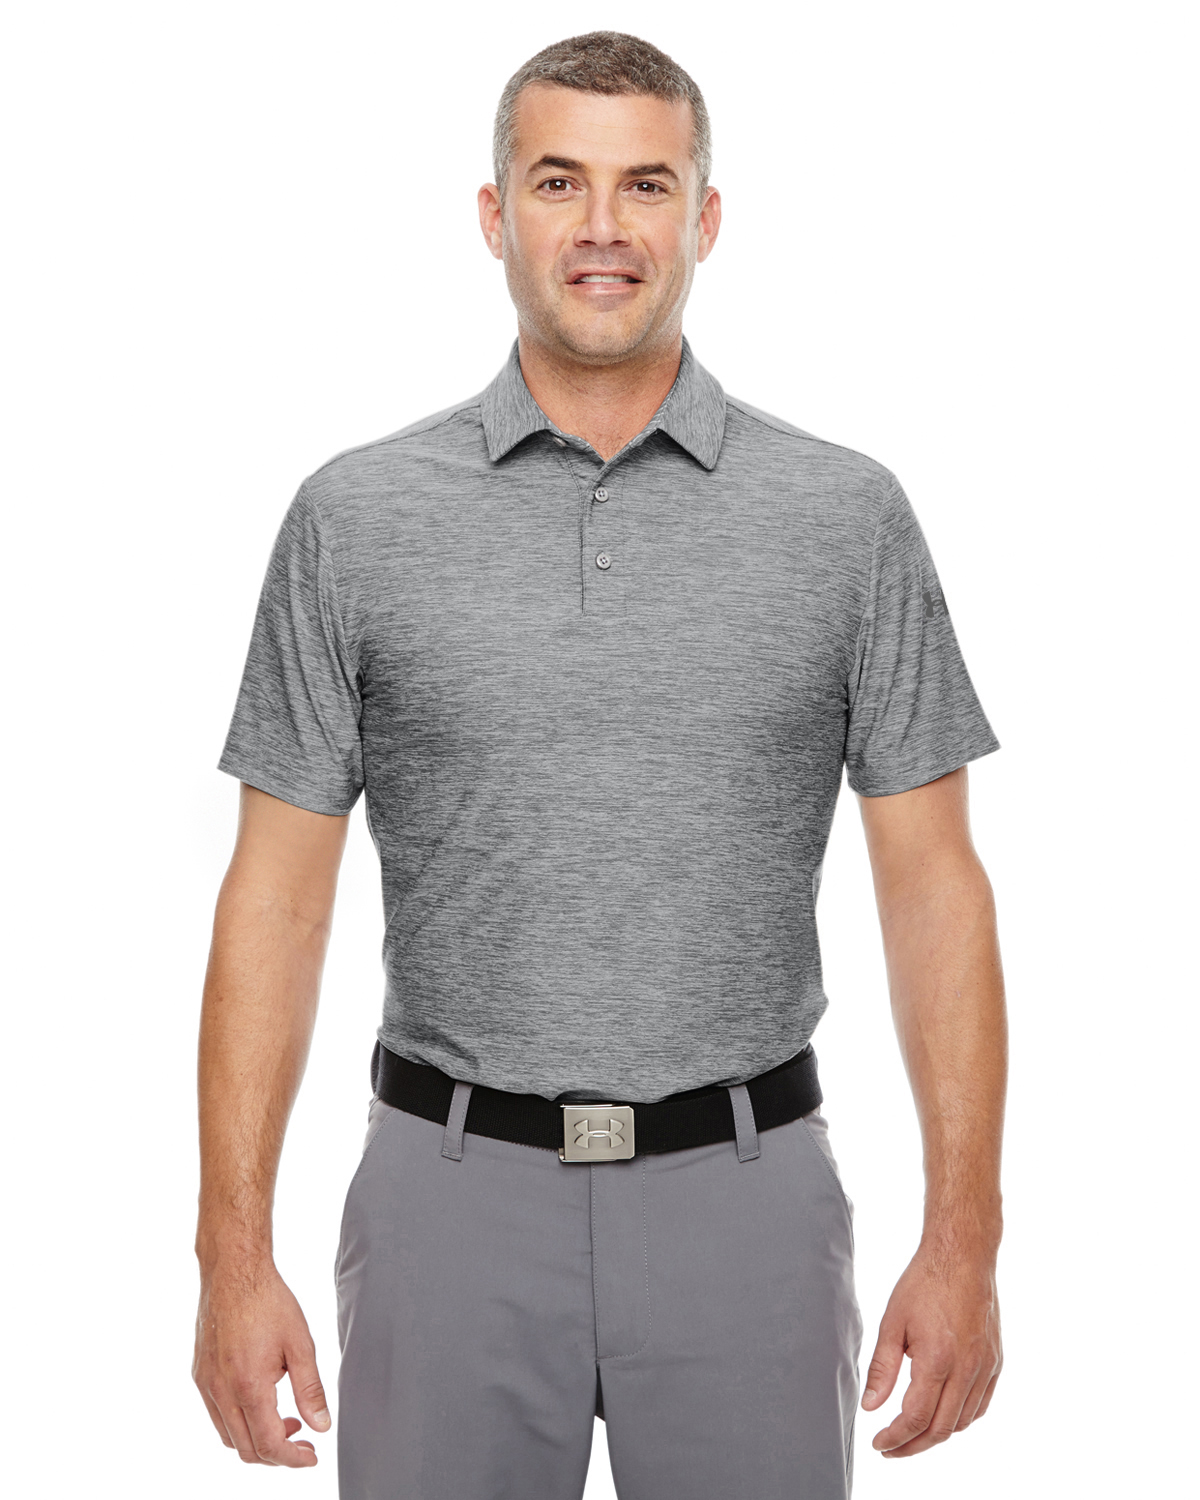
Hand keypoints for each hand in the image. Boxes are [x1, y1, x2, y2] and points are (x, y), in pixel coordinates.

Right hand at [193, 1259, 330, 1466]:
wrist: (233, 1272)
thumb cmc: (268, 1302)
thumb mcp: (300, 1344)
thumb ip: (310, 1390)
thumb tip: (321, 1425)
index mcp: (248, 1387)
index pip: (270, 1445)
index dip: (293, 1458)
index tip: (312, 1455)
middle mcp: (221, 1392)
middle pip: (247, 1449)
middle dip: (278, 1455)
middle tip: (303, 1441)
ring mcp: (206, 1386)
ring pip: (229, 1437)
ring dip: (258, 1441)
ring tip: (286, 1421)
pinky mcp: (200, 1376)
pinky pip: (218, 1416)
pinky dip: (240, 1423)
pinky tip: (262, 1402)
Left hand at [861, 1243, 1001, 1457]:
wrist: (963, 1256)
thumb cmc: (924, 1282)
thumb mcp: (892, 1322)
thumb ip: (881, 1369)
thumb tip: (870, 1407)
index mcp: (937, 1359)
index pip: (916, 1418)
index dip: (895, 1438)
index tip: (878, 1444)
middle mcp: (967, 1369)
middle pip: (941, 1429)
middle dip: (913, 1446)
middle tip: (891, 1448)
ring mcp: (986, 1368)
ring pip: (962, 1422)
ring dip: (936, 1434)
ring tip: (911, 1432)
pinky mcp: (996, 1363)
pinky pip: (980, 1406)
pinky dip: (960, 1419)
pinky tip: (941, 1414)